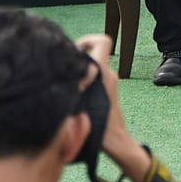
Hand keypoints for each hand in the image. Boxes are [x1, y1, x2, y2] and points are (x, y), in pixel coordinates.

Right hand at [75, 34, 152, 181]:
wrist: (117, 143)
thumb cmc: (101, 129)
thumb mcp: (81, 107)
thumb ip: (74, 88)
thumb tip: (63, 75)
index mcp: (103, 73)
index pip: (103, 41)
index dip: (88, 39)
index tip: (74, 49)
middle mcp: (108, 74)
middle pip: (93, 52)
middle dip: (78, 55)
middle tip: (63, 68)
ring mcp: (109, 82)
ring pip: (92, 66)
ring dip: (79, 70)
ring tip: (65, 82)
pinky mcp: (107, 90)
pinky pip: (93, 77)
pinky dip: (83, 80)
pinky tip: (71, 93)